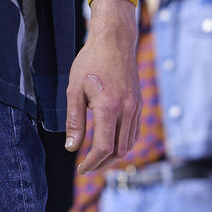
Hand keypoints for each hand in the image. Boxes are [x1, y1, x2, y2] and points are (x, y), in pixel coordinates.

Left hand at [64, 0, 141, 173]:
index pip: (103, 147)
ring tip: (97, 158)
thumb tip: (72, 148)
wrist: (115, 42)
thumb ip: (74, 120)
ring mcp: (136, 108)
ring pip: (129, 144)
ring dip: (114, 155)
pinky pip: (134, 132)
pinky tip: (110, 142)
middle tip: (87, 167)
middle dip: (102, 164)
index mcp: (108, 107)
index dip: (91, 163)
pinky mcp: (139, 104)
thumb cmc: (90, 63)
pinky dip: (123, 143)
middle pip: (119, 151)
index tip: (81, 169)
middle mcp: (126, 110)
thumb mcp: (74, 89)